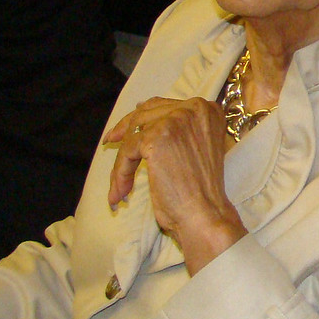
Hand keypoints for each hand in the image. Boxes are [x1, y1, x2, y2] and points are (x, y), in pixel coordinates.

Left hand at [105, 97, 246, 274]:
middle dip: (125, 130)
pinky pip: (127, 150)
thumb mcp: (196, 147)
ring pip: (134, 133)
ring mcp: (176, 120)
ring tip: (120, 185)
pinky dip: (120, 172)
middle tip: (110, 142)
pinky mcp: (157, 137)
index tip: (126, 130)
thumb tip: (140, 110)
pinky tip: (121, 191)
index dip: (142, 118)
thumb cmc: (201, 189)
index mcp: (207, 109)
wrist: (205, 212)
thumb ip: (179, 129)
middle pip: (146, 113)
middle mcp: (194, 108)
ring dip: (122, 160)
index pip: (165, 106)